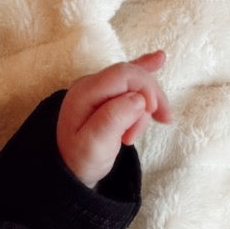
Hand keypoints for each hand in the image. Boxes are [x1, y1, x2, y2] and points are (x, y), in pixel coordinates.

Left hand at [56, 50, 171, 186]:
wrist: (70, 170)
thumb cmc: (81, 160)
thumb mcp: (94, 145)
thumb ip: (114, 119)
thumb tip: (139, 99)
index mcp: (85, 92)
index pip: (124, 74)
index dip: (146, 89)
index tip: (154, 113)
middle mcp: (90, 84)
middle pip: (132, 75)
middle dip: (150, 98)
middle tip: (158, 123)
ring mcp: (97, 88)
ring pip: (135, 83)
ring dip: (145, 106)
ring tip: (133, 134)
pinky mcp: (106, 94)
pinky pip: (128, 78)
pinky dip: (145, 71)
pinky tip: (159, 59)